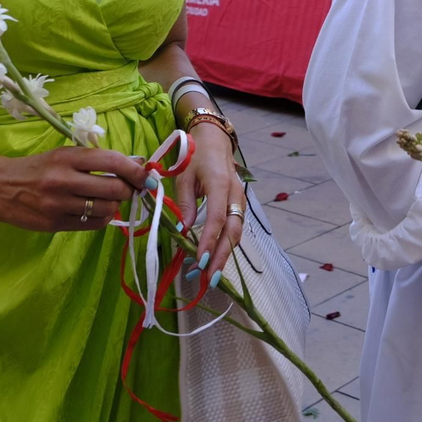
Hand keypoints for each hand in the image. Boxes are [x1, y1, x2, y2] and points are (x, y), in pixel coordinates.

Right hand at [0, 146, 147, 231]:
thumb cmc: (38, 168)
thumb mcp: (65, 156)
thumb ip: (97, 160)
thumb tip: (137, 165)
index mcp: (68, 157)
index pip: (113, 162)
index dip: (135, 171)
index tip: (146, 177)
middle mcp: (63, 180)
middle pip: (114, 188)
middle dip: (127, 190)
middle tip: (126, 189)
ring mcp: (58, 204)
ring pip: (106, 209)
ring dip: (114, 205)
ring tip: (107, 200)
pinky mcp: (54, 224)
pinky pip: (93, 225)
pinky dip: (101, 219)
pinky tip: (95, 212)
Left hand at [174, 124, 244, 288]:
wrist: (215, 142)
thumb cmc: (196, 157)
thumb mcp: (184, 176)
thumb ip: (184, 203)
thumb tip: (182, 231)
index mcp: (220, 184)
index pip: (217, 218)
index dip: (209, 241)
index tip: (199, 260)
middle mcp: (235, 195)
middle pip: (233, 232)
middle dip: (221, 257)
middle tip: (209, 279)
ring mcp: (239, 202)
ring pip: (236, 234)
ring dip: (223, 255)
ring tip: (209, 276)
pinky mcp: (238, 207)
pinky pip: (234, 230)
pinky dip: (225, 246)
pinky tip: (213, 259)